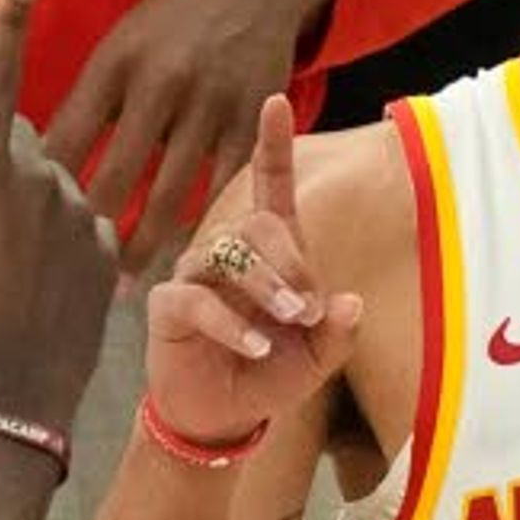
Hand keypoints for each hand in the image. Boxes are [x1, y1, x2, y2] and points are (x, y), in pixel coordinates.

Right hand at [0, 0, 113, 435]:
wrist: (4, 405)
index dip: (8, 21)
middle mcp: (42, 182)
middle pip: (12, 147)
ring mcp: (80, 218)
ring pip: (47, 189)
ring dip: (23, 213)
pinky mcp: (104, 254)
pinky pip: (76, 227)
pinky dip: (53, 246)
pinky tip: (33, 294)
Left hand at [48, 0, 334, 276]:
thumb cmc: (168, 26)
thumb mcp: (115, 50)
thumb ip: (78, 109)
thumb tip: (21, 164)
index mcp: (114, 62)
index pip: (67, 138)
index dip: (40, 190)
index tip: (16, 236)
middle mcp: (162, 82)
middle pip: (115, 174)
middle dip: (86, 231)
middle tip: (61, 283)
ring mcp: (212, 103)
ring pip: (170, 194)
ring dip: (142, 245)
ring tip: (118, 287)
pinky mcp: (253, 121)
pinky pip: (223, 189)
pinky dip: (201, 227)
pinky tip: (181, 262)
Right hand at [147, 96, 361, 446]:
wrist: (221, 418)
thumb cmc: (268, 375)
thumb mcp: (318, 358)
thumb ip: (338, 332)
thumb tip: (350, 303)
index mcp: (270, 252)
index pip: (269, 186)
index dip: (272, 144)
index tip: (274, 100)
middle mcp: (229, 253)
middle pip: (256, 224)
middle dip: (290, 262)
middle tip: (306, 308)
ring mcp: (195, 276)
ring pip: (227, 254)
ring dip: (265, 286)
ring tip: (287, 322)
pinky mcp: (168, 307)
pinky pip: (195, 297)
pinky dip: (230, 323)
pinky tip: (253, 347)